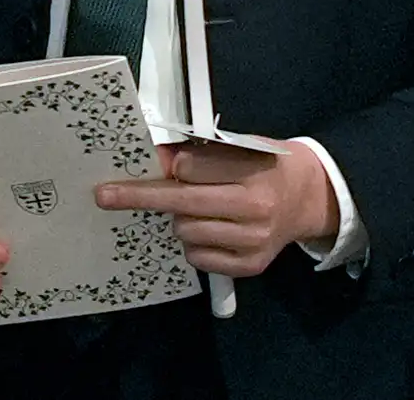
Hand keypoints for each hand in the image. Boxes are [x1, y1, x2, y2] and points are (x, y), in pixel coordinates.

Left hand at [96, 141, 336, 277]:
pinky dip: (194, 243)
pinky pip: (198, 258)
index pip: (195, 168)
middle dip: (140, 196)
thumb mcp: (242, 147)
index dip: (173, 165)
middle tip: (104, 195)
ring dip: (181, 219)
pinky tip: (211, 230)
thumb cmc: (267, 166)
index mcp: (256, 171)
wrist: (308, 198)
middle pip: (183, 203)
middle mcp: (256, 208)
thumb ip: (202, 153)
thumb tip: (155, 160)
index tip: (158, 163)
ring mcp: (254, 241)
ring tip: (199, 209)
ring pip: (186, 232)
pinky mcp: (250, 266)